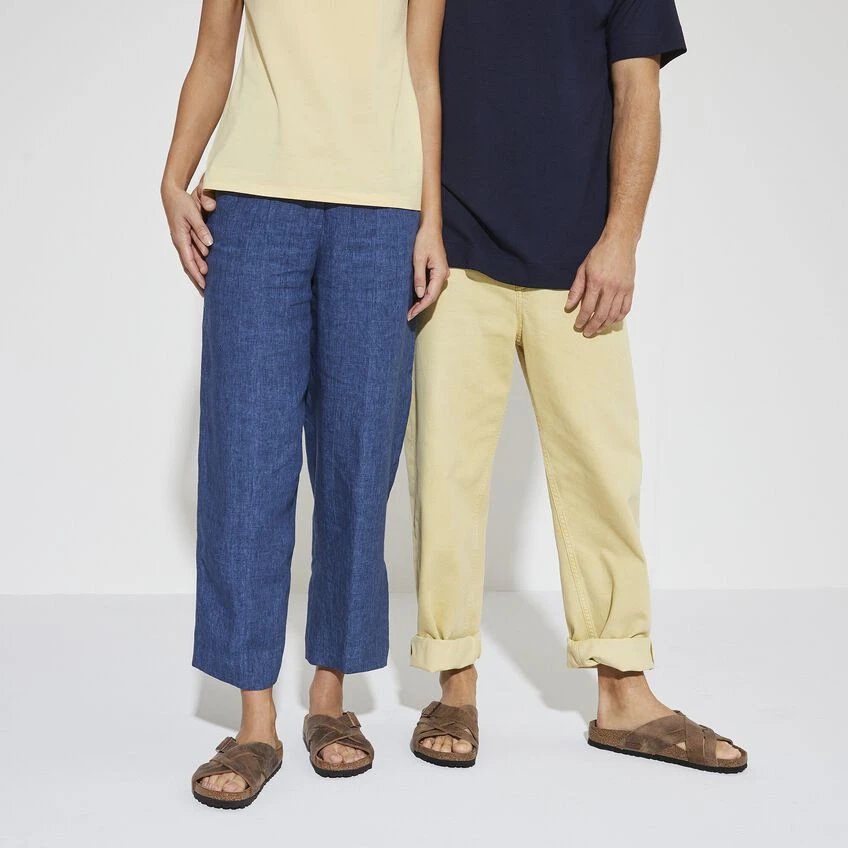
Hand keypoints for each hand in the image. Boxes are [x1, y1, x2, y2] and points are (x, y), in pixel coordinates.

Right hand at [161, 174, 214, 294]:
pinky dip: (198, 263)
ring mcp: (182, 241)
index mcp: (180, 238)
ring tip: (207, 285)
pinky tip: (204, 269)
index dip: (197, 274)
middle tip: (207, 292)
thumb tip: (210, 244)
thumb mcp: (192, 214)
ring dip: (198, 273)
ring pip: (191, 261)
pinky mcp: (185, 237)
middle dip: (198, 279)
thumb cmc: (181, 203)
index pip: (189, 261)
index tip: (204, 285)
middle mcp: (180, 242)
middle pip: (189, 265)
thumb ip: (201, 229)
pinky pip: (192, 253)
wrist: (171, 194)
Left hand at [407, 222, 448, 320]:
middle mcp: (443, 275)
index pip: (431, 296)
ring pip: (432, 292)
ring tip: (411, 310)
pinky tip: (416, 298)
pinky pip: (431, 286)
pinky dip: (423, 293)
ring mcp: (441, 273)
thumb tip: (420, 295)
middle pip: (432, 296)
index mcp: (440, 273)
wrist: (430, 228)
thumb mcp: (418, 259)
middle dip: (420, 307)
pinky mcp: (437, 271)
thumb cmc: (424, 240)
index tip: (411, 314)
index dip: (420, 307)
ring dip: (422, 301)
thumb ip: (419, 278)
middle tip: (408, 315)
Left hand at [565, 234, 635, 336]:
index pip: (588, 307)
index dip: (582, 319)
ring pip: (614, 314)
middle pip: (601, 314)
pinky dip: (619, 318)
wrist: (620, 242)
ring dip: (605, 325)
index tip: (578, 325)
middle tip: (587, 332)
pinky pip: (626, 308)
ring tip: (598, 329)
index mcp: (596, 282)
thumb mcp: (583, 269)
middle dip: (593, 326)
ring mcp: (622, 288)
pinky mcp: (630, 288)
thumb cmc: (600, 254)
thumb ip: (576, 289)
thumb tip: (568, 306)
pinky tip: (612, 321)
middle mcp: (610, 287)